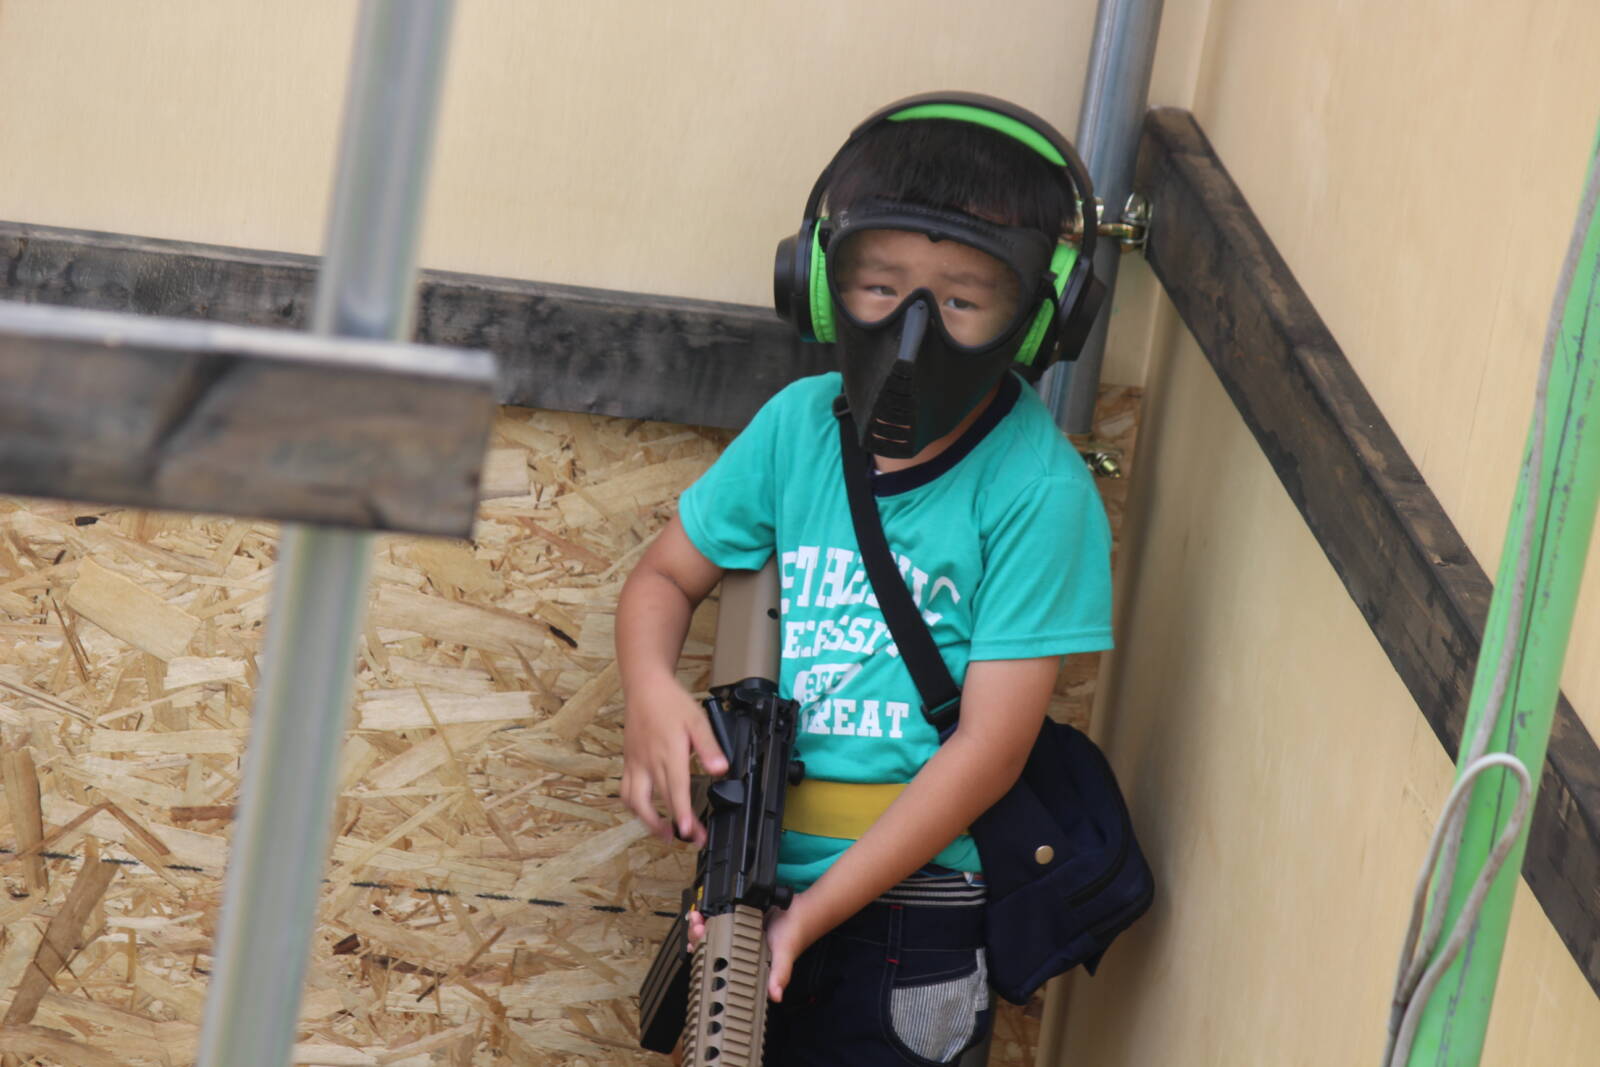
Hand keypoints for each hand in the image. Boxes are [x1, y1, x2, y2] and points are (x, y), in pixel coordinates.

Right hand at [621, 682, 726, 844]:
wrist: (645, 687)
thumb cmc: (671, 703)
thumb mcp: (698, 720)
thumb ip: (709, 746)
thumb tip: (720, 768)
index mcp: (669, 753)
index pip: (676, 790)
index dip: (682, 813)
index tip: (688, 831)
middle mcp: (649, 762)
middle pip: (661, 801)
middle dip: (676, 825)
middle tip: (692, 839)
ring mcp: (636, 764)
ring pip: (636, 802)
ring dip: (649, 822)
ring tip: (664, 834)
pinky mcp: (628, 763)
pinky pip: (626, 791)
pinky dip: (634, 807)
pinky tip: (645, 813)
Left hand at [685, 898, 816, 1003]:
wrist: (803, 909)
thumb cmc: (794, 935)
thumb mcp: (785, 955)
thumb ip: (780, 974)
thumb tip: (776, 995)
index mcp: (744, 961)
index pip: (718, 963)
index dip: (703, 955)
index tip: (697, 944)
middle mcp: (738, 948)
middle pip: (709, 945)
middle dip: (697, 936)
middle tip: (697, 926)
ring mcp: (737, 931)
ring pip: (711, 930)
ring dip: (700, 924)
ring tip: (697, 916)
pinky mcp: (739, 915)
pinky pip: (720, 914)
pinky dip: (710, 911)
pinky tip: (704, 909)